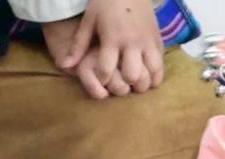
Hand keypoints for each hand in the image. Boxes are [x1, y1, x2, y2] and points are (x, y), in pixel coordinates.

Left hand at [45, 0, 163, 98]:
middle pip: (132, 76)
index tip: (102, 79)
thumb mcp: (89, 22)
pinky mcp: (159, 41)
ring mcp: (148, 42)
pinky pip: (161, 65)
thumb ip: (78, 46)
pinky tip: (149, 75)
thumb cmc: (105, 3)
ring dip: (144, 82)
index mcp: (112, 38)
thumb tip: (63, 66)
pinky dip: (156, 75)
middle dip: (127, 84)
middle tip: (122, 82)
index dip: (103, 79)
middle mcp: (132, 42)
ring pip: (152, 73)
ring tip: (137, 83)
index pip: (107, 69)